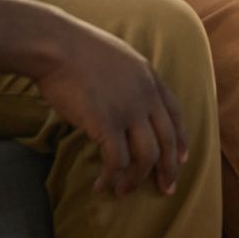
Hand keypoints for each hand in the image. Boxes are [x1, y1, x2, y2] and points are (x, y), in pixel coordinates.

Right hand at [27, 12, 190, 198]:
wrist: (57, 45)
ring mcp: (129, 111)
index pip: (176, 115)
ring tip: (123, 192)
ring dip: (136, 180)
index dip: (181, 140)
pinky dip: (112, 178)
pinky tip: (102, 186)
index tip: (181, 160)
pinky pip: (117, 161)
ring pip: (146, 157)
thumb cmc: (78, 49)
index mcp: (150, 78)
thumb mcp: (119, 57)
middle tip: (165, 188)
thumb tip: (124, 100)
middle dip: (168, 169)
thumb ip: (129, 79)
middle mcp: (146, 96)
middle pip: (166, 141)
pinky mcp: (107, 124)